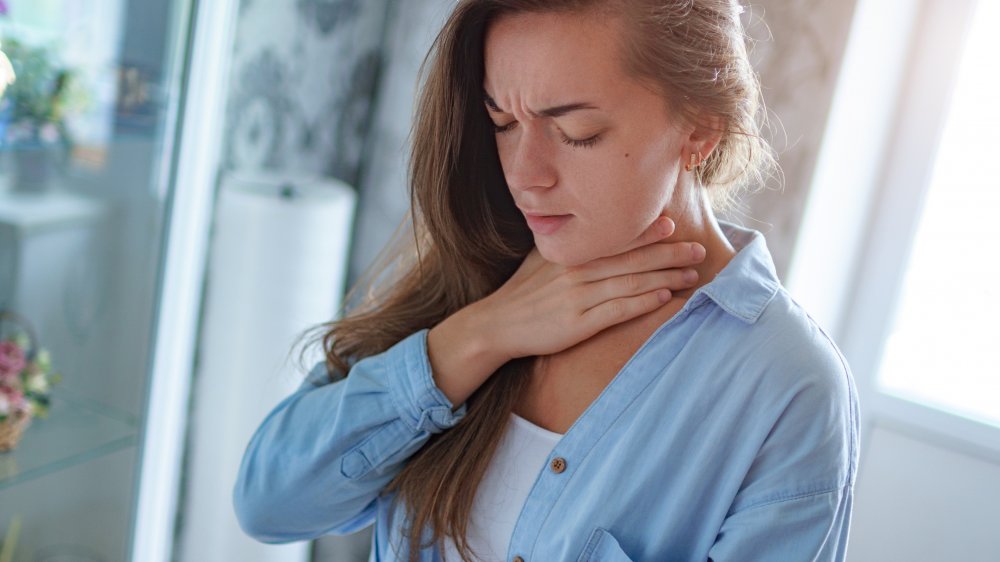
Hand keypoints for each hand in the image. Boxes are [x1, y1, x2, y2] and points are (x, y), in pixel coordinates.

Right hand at [477, 215, 705, 361]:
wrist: (496, 325)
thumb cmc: (522, 293)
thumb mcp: (540, 260)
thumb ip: (567, 247)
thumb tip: (589, 233)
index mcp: (570, 254)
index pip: (614, 240)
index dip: (645, 232)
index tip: (672, 226)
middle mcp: (576, 271)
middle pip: (630, 259)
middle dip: (668, 253)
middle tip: (697, 249)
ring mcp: (578, 298)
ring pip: (630, 283)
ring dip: (665, 277)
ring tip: (691, 274)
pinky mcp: (578, 324)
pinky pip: (618, 310)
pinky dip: (643, 302)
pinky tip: (665, 298)